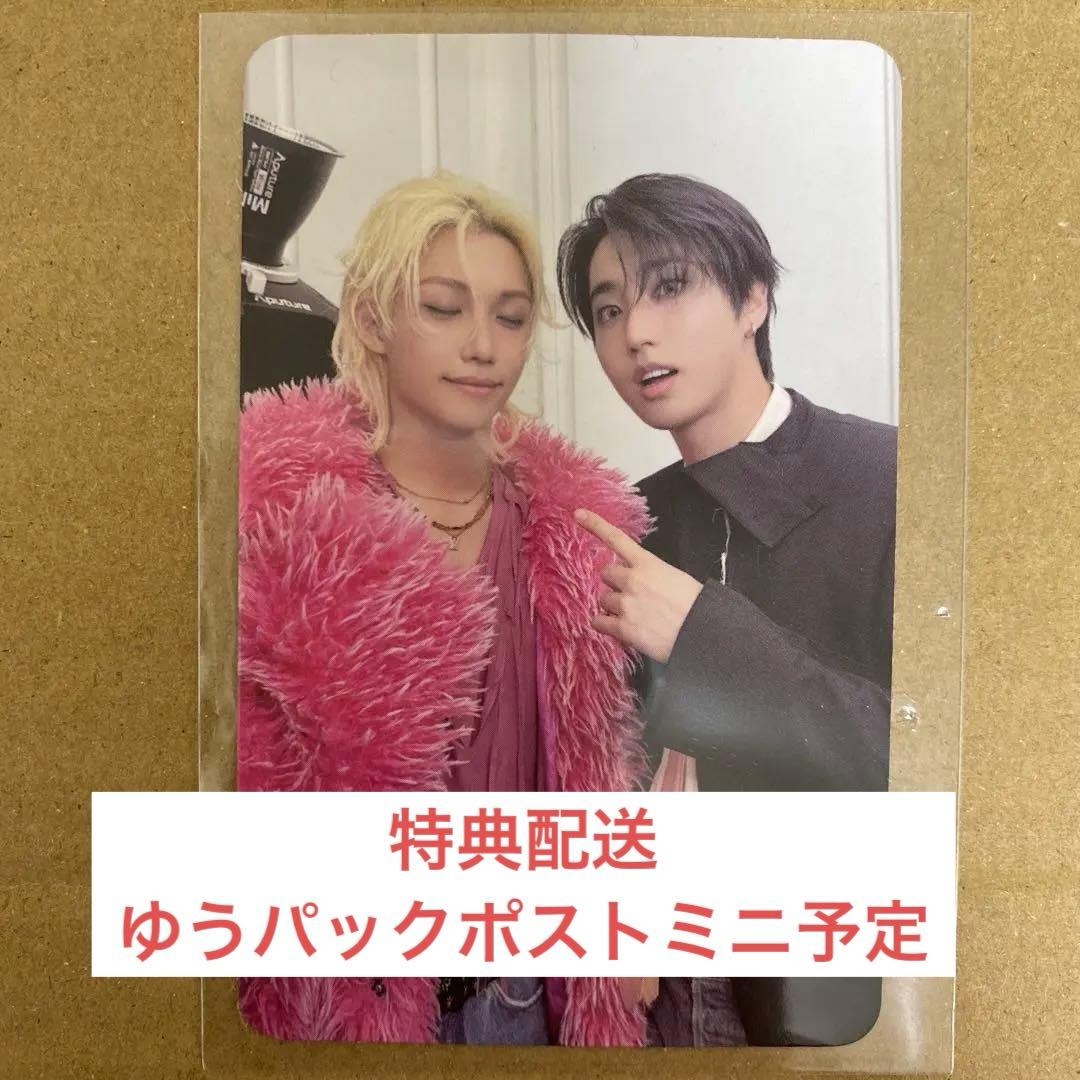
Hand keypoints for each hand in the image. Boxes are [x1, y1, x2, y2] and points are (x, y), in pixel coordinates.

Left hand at [574, 508, 703, 663]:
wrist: (703, 632)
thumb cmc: (697, 606)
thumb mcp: (677, 578)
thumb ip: (653, 575)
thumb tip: (643, 583)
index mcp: (649, 564)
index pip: (618, 539)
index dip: (596, 525)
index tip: (579, 514)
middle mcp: (632, 580)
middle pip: (606, 573)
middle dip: (616, 583)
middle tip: (633, 595)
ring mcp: (625, 604)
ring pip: (603, 599)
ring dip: (613, 606)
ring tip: (635, 616)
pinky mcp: (622, 627)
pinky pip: (598, 622)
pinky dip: (606, 625)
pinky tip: (621, 628)